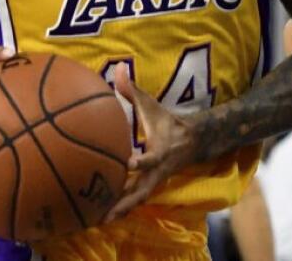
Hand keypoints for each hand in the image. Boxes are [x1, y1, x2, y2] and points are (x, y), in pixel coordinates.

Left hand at [104, 64, 196, 221]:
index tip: (129, 163)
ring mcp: (154, 181)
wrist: (193, 141)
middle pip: (140, 190)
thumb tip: (117, 69)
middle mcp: (157, 171)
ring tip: (97, 222)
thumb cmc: (167, 122)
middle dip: (123, 202)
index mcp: (159, 152)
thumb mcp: (152, 106)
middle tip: (103, 213)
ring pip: (136, 200)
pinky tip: (101, 216)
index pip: (151, 158)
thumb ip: (133, 90)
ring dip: (119, 211)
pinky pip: (134, 200)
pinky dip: (120, 208)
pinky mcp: (150, 186)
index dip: (141, 161)